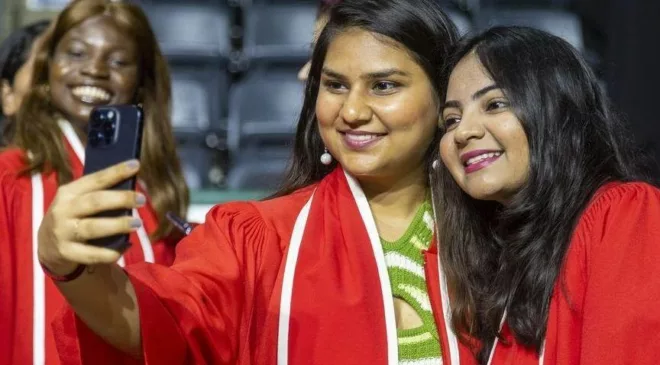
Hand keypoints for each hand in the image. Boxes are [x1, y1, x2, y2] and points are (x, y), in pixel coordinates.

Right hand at [38, 160, 144, 274]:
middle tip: (141, 199)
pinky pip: (93, 254)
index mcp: (68, 193)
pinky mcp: (67, 253)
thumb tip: (132, 189)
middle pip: (95, 202)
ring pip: (93, 227)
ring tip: (137, 223)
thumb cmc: (71, 218)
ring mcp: (63, 232)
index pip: (95, 180)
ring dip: (118, 225)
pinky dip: (111, 252)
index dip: (115, 172)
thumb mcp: (77, 202)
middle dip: (120, 199)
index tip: (135, 165)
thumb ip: (98, 194)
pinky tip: (126, 246)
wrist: (47, 247)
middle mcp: (63, 211)